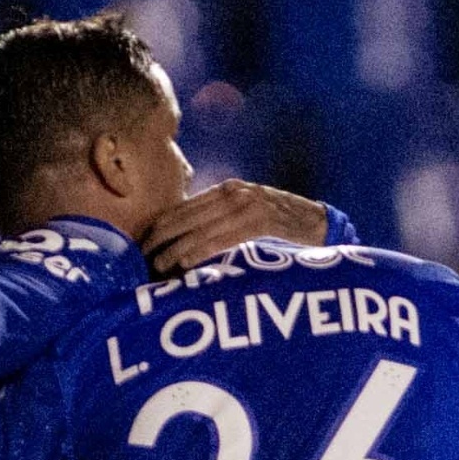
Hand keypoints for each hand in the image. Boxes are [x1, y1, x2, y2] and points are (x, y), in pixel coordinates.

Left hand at [142, 180, 331, 281]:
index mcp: (224, 191)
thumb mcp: (242, 216)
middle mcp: (233, 194)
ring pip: (198, 230)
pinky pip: (223, 238)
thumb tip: (176, 242)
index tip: (138, 250)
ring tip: (156, 269)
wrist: (320, 225)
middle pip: (182, 218)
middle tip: (140, 263)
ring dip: (174, 251)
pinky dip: (202, 250)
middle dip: (158, 241)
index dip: (155, 230)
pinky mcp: (262, 221)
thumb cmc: (276, 228)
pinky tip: (185, 263)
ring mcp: (248, 206)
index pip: (178, 210)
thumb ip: (214, 222)